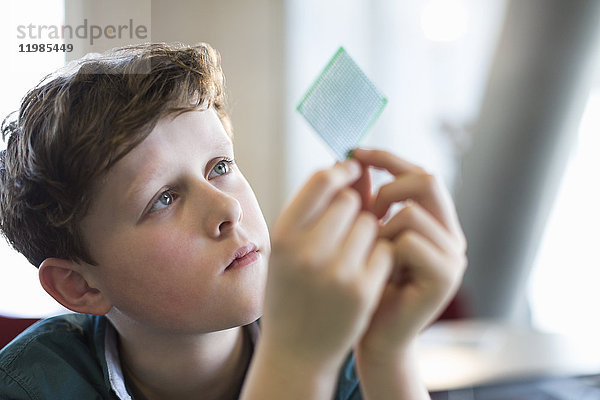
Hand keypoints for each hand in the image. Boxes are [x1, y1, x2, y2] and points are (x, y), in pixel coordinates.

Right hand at [260, 159, 392, 371]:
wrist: (297, 351)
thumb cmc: (291, 292)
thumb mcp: (288, 250)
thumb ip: (314, 209)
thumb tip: (354, 165)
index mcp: (283, 236)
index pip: (320, 181)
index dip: (341, 172)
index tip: (352, 172)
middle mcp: (307, 251)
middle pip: (350, 200)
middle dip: (355, 207)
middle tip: (348, 224)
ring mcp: (336, 271)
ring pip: (370, 224)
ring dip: (368, 231)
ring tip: (353, 252)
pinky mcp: (362, 290)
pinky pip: (384, 250)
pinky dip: (380, 255)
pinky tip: (366, 270)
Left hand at [352, 148, 466, 356]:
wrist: (373, 336)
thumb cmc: (366, 284)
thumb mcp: (365, 235)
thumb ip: (365, 200)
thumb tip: (353, 160)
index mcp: (435, 221)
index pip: (420, 172)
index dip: (388, 158)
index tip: (354, 152)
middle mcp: (451, 234)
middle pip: (427, 180)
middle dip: (388, 187)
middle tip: (366, 208)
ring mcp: (453, 256)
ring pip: (411, 212)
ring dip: (380, 228)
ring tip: (370, 253)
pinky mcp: (445, 277)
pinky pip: (408, 242)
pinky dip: (384, 251)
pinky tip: (378, 271)